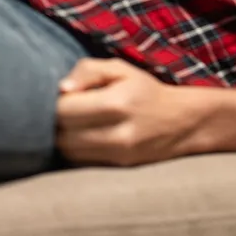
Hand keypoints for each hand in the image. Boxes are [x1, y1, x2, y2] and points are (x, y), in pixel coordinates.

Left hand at [55, 58, 197, 166]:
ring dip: (62, 138)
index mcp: (117, 103)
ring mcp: (118, 154)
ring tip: (72, 123)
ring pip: (68, 152)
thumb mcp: (120, 69)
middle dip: (55, 122)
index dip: (55, 102)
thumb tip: (61, 88)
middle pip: (62, 135)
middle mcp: (118, 133)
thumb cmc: (145, 90)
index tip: (63, 96)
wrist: (181, 122)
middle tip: (64, 110)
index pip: (64, 110)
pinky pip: (80, 162)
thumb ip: (88, 70)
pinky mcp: (118, 167)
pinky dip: (74, 150)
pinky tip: (81, 137)